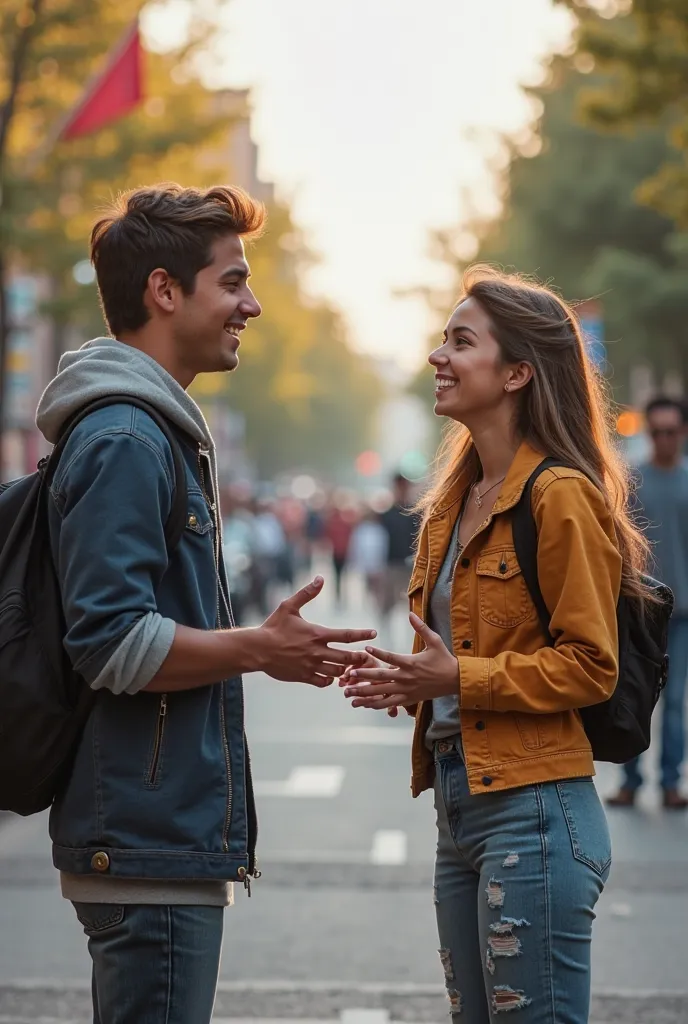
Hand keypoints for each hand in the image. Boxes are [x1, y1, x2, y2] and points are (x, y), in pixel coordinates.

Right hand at [257, 576, 375, 686]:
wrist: (257, 649)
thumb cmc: (273, 626)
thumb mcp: (289, 606)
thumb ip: (307, 593)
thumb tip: (320, 578)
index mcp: (317, 634)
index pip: (346, 635)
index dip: (362, 634)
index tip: (373, 632)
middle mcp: (316, 651)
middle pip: (347, 658)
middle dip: (358, 657)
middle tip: (365, 655)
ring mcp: (311, 666)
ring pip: (337, 672)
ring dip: (345, 670)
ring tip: (350, 666)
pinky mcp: (303, 676)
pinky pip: (324, 682)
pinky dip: (330, 680)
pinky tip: (331, 675)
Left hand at [343, 612, 457, 708]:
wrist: (455, 681)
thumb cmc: (444, 659)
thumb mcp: (435, 640)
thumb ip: (421, 627)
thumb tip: (411, 613)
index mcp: (411, 663)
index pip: (390, 657)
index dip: (377, 653)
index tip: (365, 648)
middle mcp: (406, 678)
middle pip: (381, 677)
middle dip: (363, 676)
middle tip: (350, 674)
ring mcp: (406, 690)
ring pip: (382, 693)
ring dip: (365, 693)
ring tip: (350, 693)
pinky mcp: (408, 700)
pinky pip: (389, 703)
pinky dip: (376, 704)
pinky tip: (364, 704)